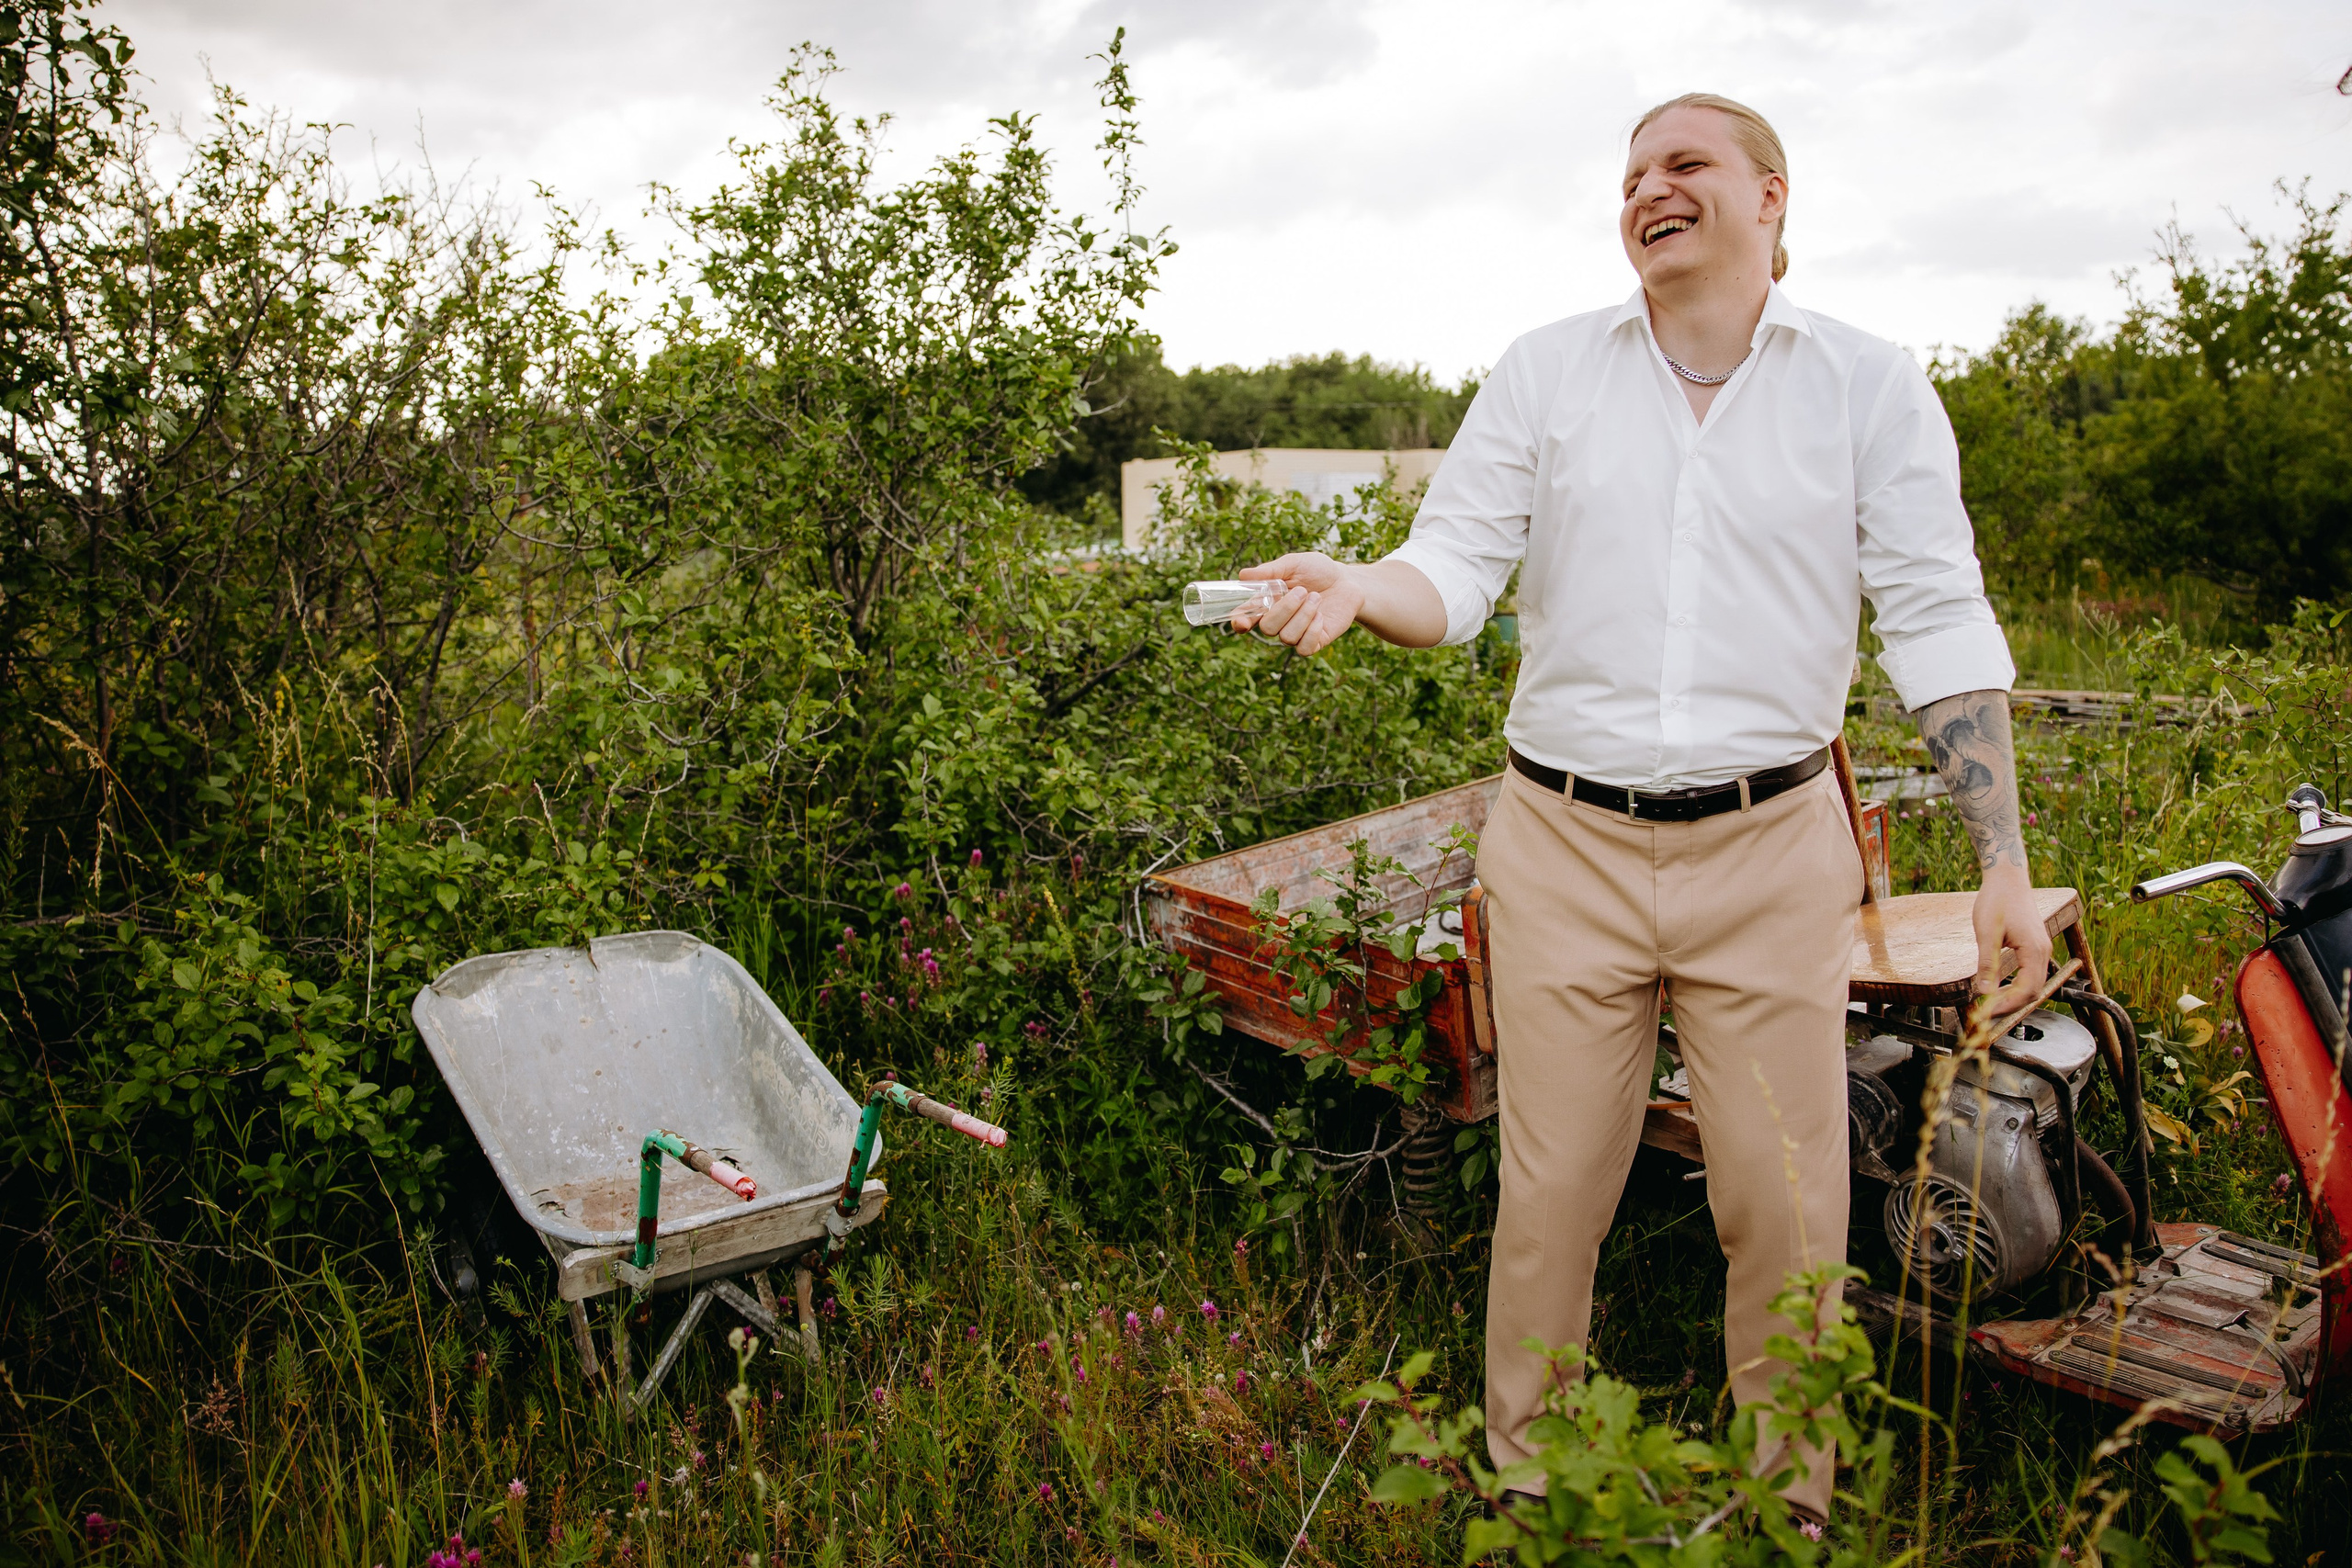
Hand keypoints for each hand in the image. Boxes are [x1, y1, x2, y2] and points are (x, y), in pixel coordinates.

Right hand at [1231, 552, 1364, 656]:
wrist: (1347, 581)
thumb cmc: (1318, 571)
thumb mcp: (1294, 564)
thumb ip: (1270, 571)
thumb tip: (1244, 575)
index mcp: (1268, 602)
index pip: (1246, 617)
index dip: (1240, 622)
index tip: (1243, 621)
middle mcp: (1279, 621)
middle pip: (1267, 628)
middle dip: (1284, 609)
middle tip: (1301, 591)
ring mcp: (1296, 633)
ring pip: (1286, 637)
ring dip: (1303, 615)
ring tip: (1316, 597)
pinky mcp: (1315, 642)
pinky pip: (1304, 648)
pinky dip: (1312, 630)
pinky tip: (1321, 616)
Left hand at [1971, 863, 2051, 1021]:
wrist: (2008, 878)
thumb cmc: (1997, 900)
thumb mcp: (1986, 933)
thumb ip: (1987, 964)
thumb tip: (1985, 992)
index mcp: (2034, 950)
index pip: (2027, 990)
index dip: (2007, 1005)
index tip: (1987, 1012)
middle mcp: (2044, 951)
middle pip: (2033, 991)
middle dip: (2011, 1005)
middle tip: (1987, 1012)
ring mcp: (2042, 949)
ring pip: (2034, 984)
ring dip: (2015, 996)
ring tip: (1991, 1003)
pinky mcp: (2036, 946)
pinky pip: (2031, 974)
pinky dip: (2018, 985)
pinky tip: (2000, 988)